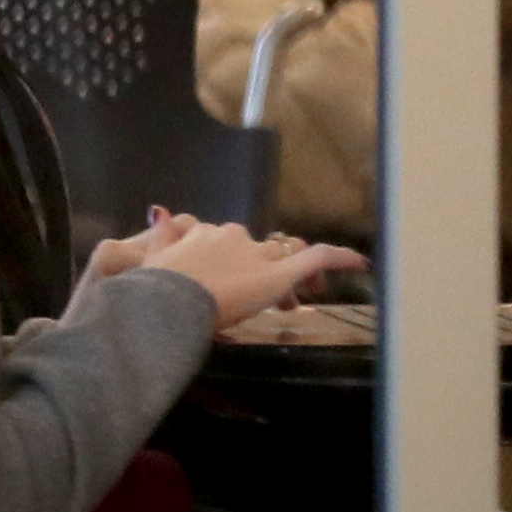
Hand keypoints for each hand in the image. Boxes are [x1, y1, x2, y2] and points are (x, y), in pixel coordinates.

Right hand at [92, 208, 362, 330]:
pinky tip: (362, 264)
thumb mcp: (149, 260)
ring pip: (286, 255)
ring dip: (296, 274)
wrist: (167, 302)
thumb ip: (160, 236)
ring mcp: (258, 255)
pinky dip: (342, 259)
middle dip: (266, 269)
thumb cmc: (153, 290)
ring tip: (301, 297)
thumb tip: (159, 209)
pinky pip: (319, 258)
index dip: (237, 260)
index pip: (228, 240)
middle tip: (270, 300)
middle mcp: (232, 237)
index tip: (235, 280)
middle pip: (260, 247)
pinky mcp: (282, 272)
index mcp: (202, 234)